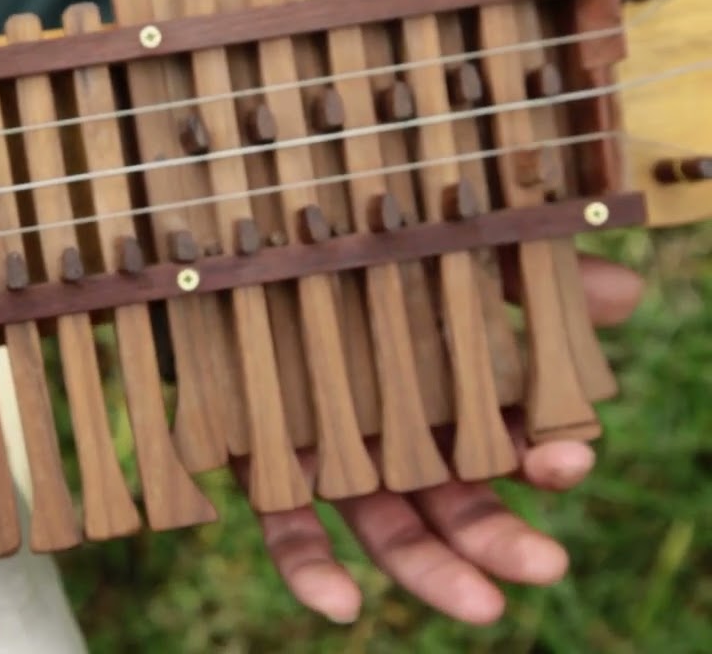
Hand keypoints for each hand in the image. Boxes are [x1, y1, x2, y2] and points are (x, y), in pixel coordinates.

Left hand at [239, 253, 643, 624]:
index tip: (570, 459)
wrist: (222, 246)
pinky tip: (341, 605)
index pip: (509, 439)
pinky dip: (312, 570)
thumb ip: (518, 269)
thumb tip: (626, 295)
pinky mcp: (262, 465)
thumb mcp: (435, 246)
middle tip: (544, 563)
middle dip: (501, 537)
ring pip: (387, 526)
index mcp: (442, 389)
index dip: (544, 456)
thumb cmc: (337, 243)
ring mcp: (331, 455)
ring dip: (432, 570)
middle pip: (456, 500)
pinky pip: (288, 529)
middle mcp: (392, 433)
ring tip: (480, 606)